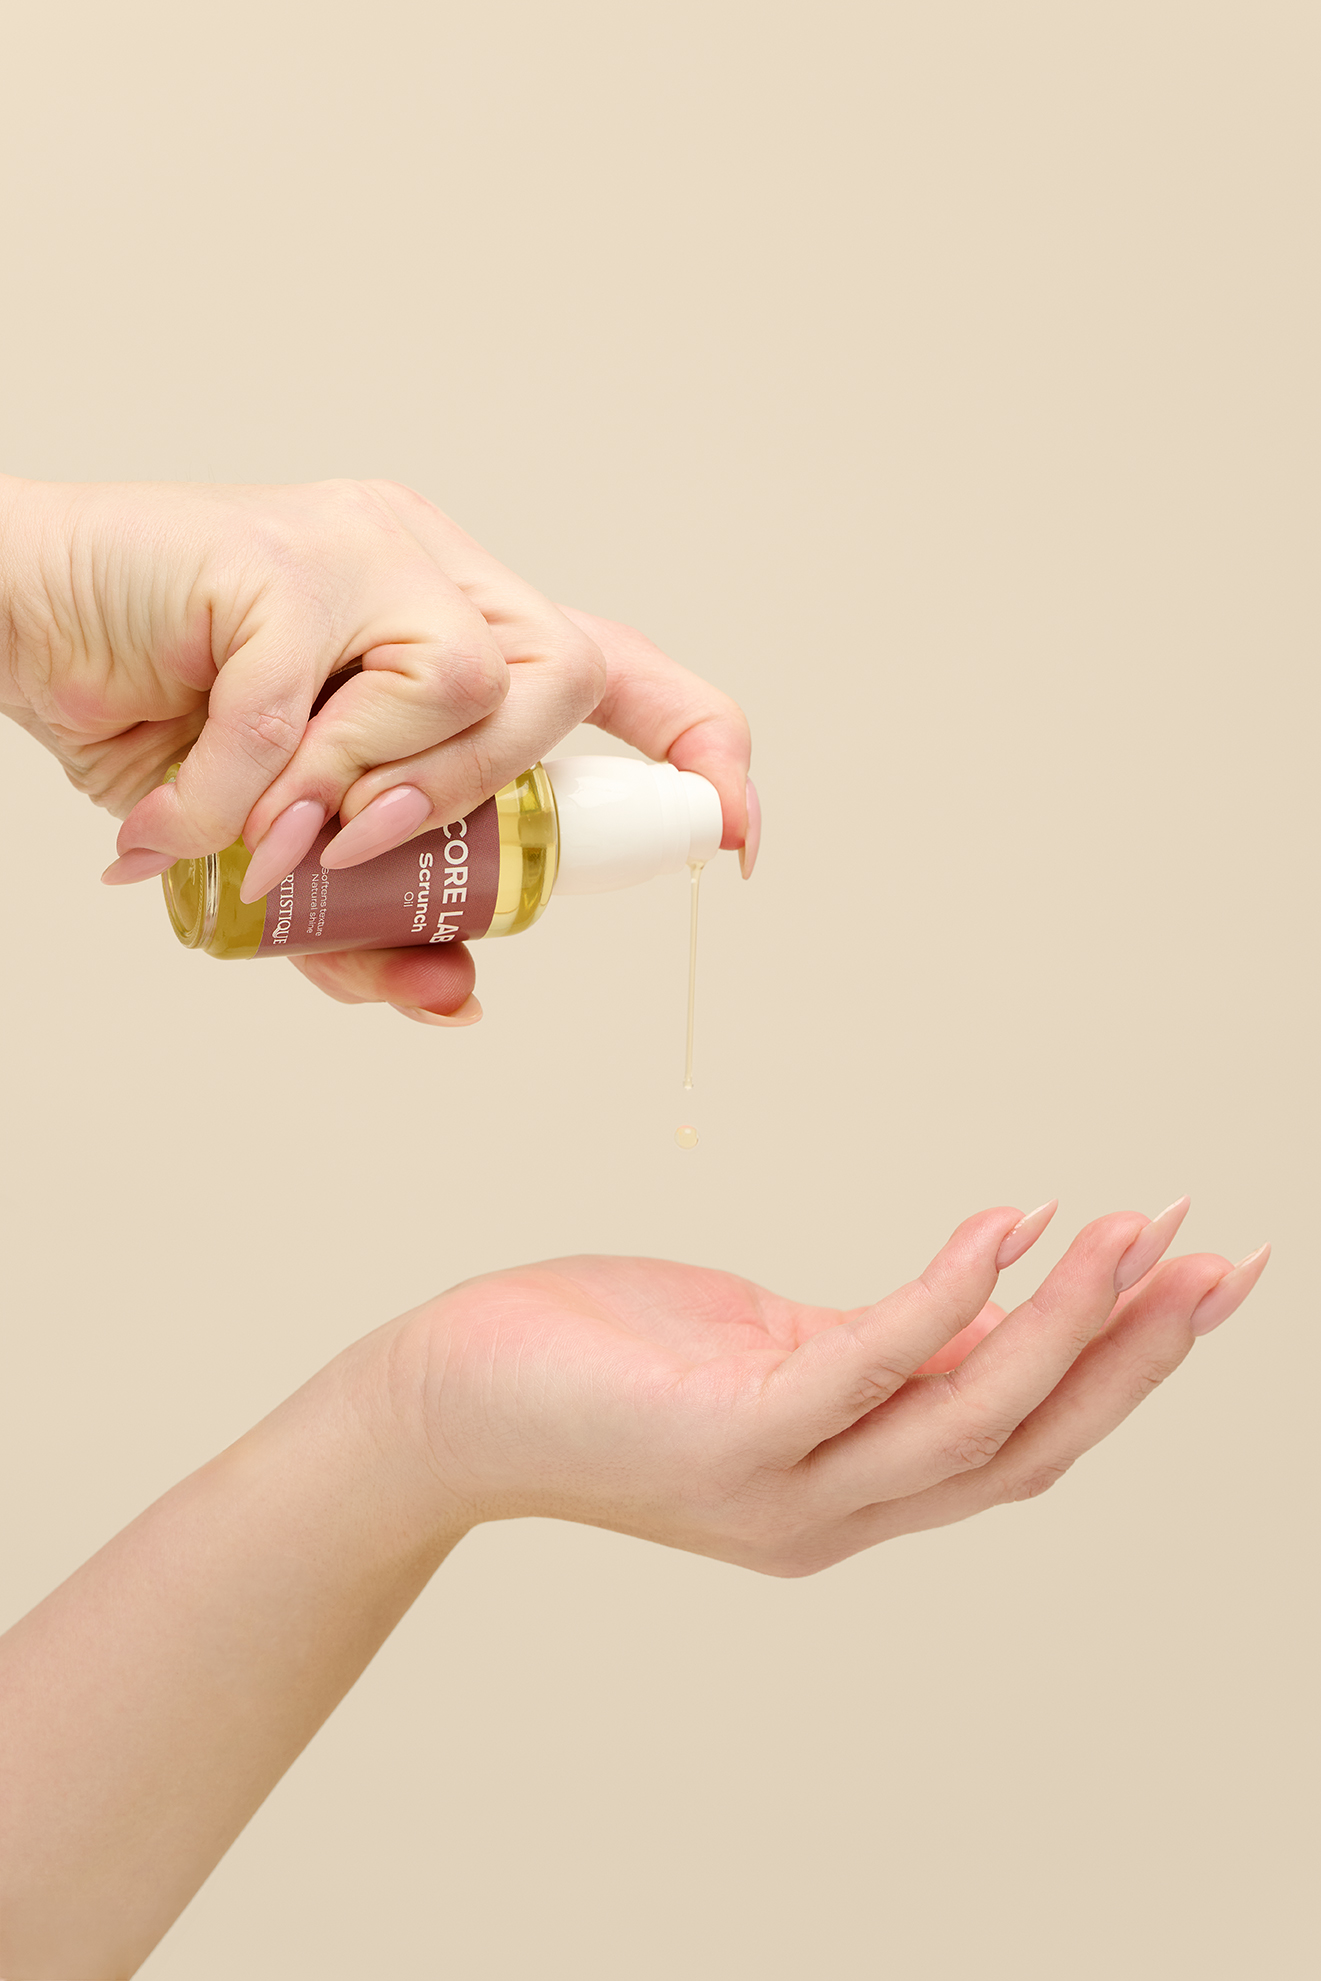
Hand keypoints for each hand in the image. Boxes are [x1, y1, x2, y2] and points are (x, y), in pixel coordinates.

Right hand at [0, 476, 753, 1022]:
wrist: (17, 632)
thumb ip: (370, 931)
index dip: (700, 746)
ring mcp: (362, 546)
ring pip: (463, 678)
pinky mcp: (276, 552)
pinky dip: (240, 800)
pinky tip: (176, 837)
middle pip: (560, 679)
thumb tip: (462, 999)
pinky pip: (300, 707)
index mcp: (458, 630)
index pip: (616, 672)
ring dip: (369, 796)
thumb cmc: (161, 726)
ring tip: (275, 844)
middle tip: (372, 853)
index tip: (735, 835)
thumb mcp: (287, 864)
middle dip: (486, 800)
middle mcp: (432, 571)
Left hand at [0, 1198, 1267, 1968]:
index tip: (1202, 1282)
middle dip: (1137, 1349)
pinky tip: (1004, 1225)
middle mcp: (838, 1507)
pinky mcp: (730, 1434)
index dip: (1127, 1368)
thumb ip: (869, 1347)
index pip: (1025, 1437)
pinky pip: (868, 1365)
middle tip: (1222, 1258)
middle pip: (1029, 1439)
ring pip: (970, 1411)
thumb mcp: (763, 1354)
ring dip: (1069, 1317)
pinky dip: (949, 1295)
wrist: (448, 1404)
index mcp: (854, 1485)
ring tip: (1137, 1226)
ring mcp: (788, 1483)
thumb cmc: (601, 1363)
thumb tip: (977, 1289)